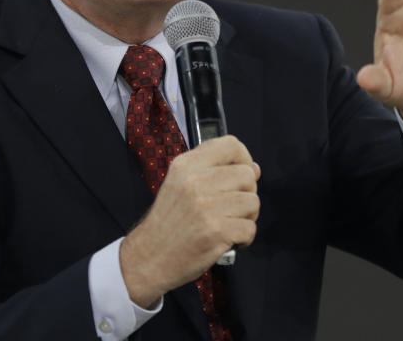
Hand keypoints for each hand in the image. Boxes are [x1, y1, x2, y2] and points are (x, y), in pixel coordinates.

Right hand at [119, 135, 260, 306]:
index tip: (241, 174)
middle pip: (247, 175)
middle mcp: (196, 181)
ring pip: (252, 202)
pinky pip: (250, 228)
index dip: (244, 159)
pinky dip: (244, 238)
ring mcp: (206, 206)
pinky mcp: (216, 231)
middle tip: (233, 208)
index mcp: (186, 165)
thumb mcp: (180, 185)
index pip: (231, 145)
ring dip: (247, 217)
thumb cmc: (167, 223)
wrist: (148, 258)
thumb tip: (254, 168)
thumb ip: (214, 172)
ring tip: (229, 224)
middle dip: (247, 193)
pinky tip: (228, 240)